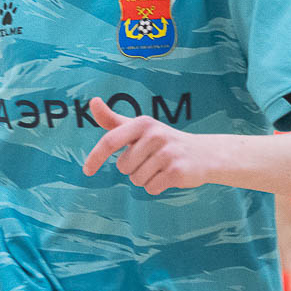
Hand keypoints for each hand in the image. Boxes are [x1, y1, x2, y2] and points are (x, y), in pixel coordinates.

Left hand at [82, 97, 209, 194]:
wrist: (203, 154)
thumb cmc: (163, 141)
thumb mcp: (139, 128)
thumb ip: (113, 119)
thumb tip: (92, 101)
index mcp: (142, 123)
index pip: (110, 141)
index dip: (95, 157)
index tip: (87, 171)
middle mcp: (155, 135)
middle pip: (123, 167)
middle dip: (133, 169)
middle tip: (151, 160)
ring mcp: (167, 153)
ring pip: (136, 180)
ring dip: (145, 179)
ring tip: (161, 167)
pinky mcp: (177, 171)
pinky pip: (151, 188)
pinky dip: (156, 187)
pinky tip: (168, 176)